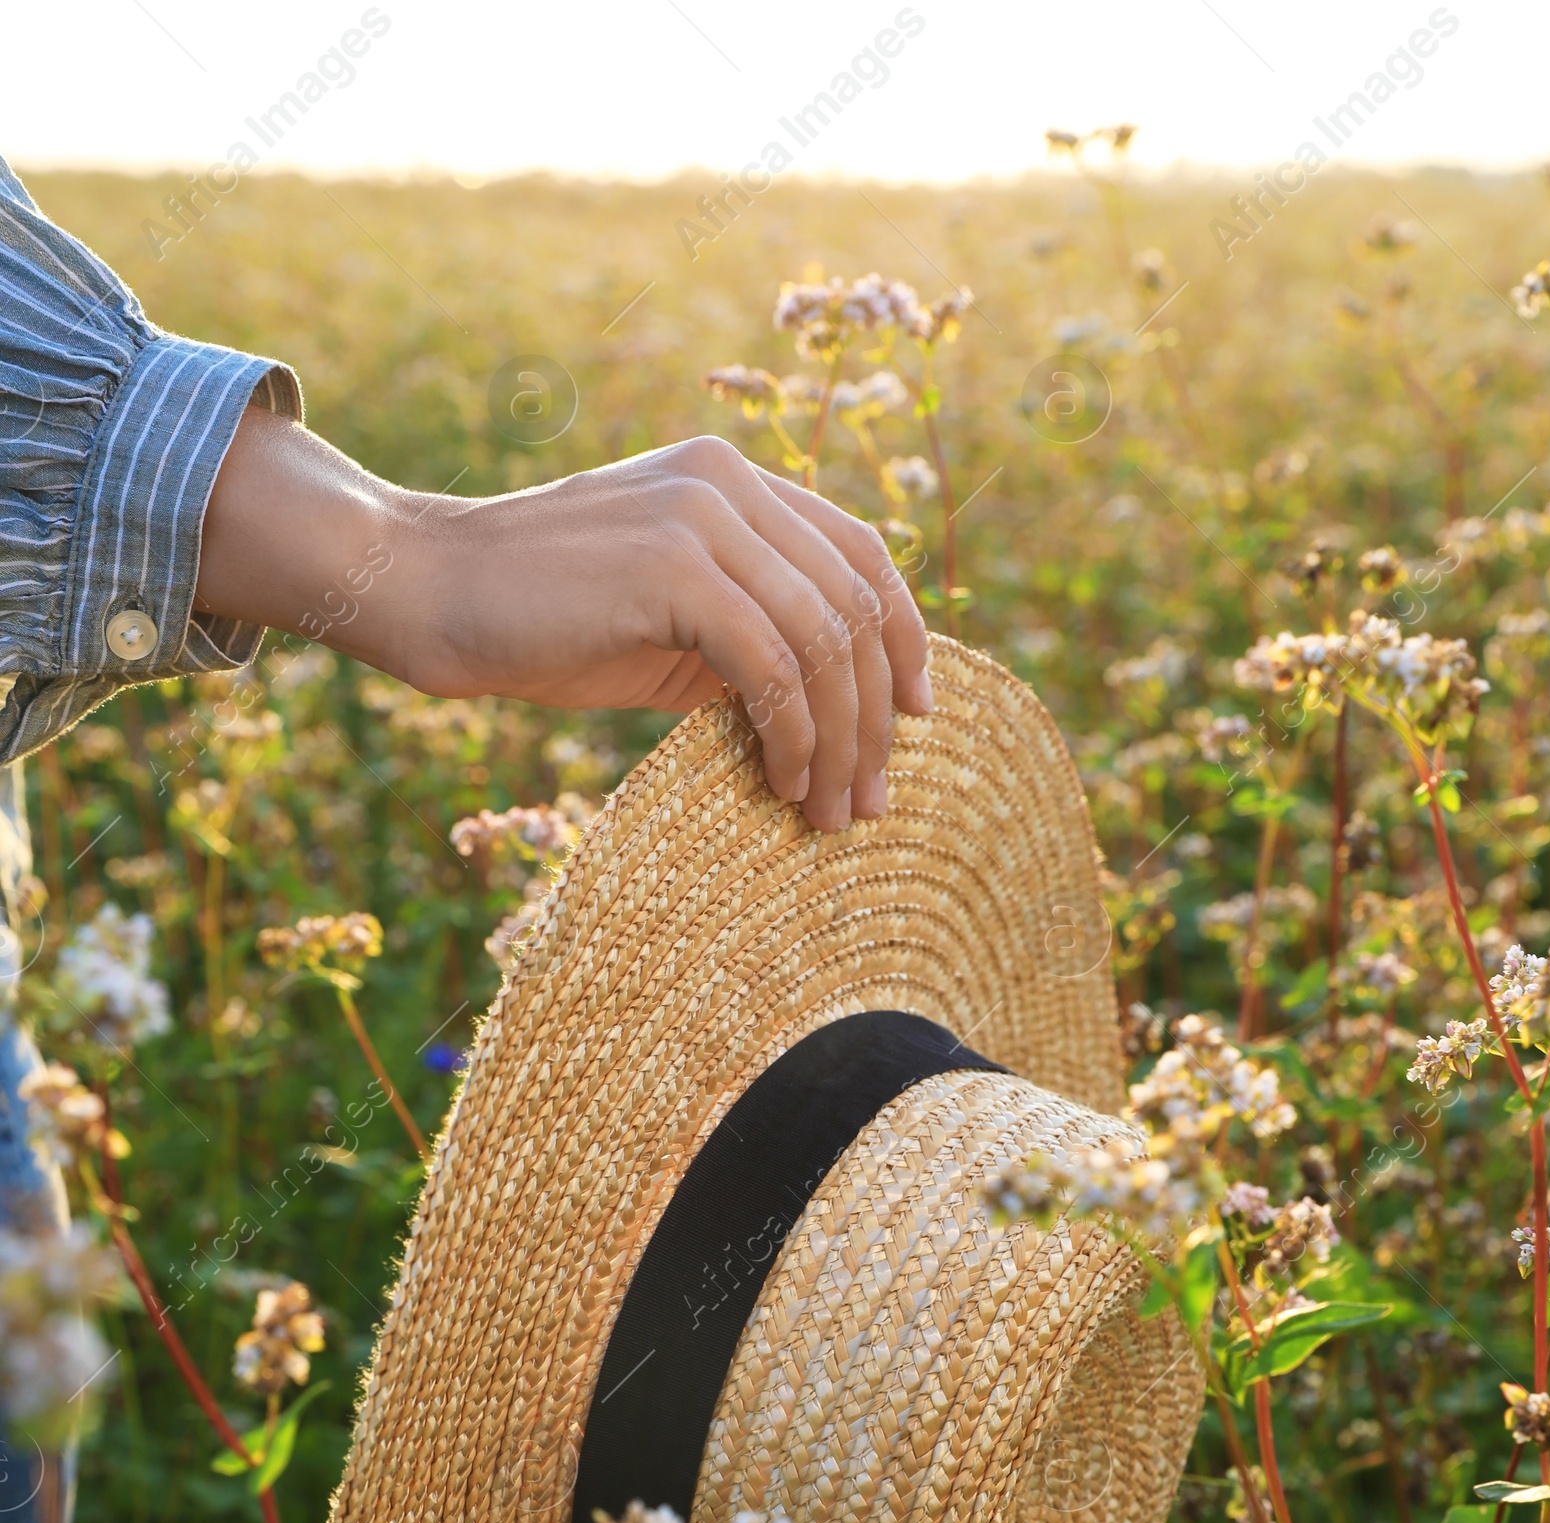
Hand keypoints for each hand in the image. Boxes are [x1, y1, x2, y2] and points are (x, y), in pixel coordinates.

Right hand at [197, 414, 931, 831]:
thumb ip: (749, 638)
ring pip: (823, 639)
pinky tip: (783, 784)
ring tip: (831, 812)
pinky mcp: (674, 567)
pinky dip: (793, 736)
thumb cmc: (541, 622)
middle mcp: (729, 481)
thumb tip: (834, 709)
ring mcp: (703, 515)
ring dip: (841, 740)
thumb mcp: (668, 623)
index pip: (861, 553)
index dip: (904, 637)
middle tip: (872, 798)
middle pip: (856, 602)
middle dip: (878, 713)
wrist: (429, 592)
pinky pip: (773, 666)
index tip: (916, 717)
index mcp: (734, 481)